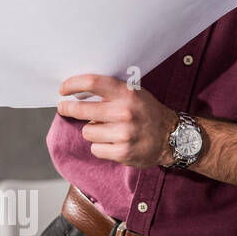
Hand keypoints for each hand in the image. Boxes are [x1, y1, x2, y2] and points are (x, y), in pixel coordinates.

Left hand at [56, 74, 176, 169]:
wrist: (173, 137)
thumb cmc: (149, 113)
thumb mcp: (136, 94)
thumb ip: (112, 91)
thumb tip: (79, 90)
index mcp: (128, 94)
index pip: (93, 83)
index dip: (73, 85)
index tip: (63, 89)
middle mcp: (125, 112)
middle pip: (82, 109)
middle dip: (68, 109)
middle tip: (65, 108)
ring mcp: (124, 133)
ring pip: (87, 132)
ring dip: (93, 131)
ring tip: (107, 131)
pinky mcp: (122, 152)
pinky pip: (95, 148)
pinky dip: (101, 147)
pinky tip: (114, 143)